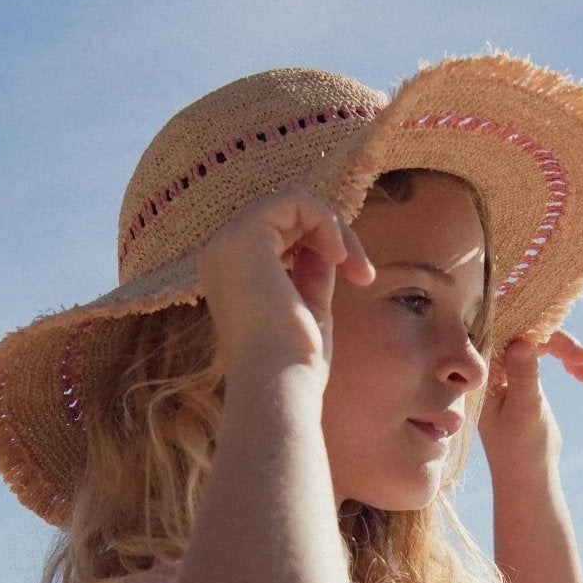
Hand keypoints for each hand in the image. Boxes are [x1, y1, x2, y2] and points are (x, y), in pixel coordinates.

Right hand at [196, 181, 375, 382]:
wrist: (277, 383)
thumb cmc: (291, 360)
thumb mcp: (309, 305)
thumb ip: (312, 272)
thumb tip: (326, 244)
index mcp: (230, 271)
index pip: (282, 232)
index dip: (323, 244)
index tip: (357, 277)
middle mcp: (221, 252)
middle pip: (289, 213)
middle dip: (335, 234)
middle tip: (362, 274)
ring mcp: (227, 241)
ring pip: (293, 202)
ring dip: (336, 229)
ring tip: (355, 267)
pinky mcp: (244, 235)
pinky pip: (295, 199)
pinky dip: (327, 220)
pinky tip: (339, 255)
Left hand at [477, 330, 582, 474]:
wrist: (529, 475)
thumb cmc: (521, 448)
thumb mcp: (524, 409)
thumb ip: (523, 374)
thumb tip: (522, 340)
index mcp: (483, 375)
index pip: (503, 334)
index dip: (529, 323)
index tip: (557, 325)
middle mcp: (491, 368)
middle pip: (523, 334)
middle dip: (556, 342)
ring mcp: (507, 371)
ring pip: (537, 343)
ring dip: (565, 351)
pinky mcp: (522, 377)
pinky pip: (543, 355)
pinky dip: (565, 360)